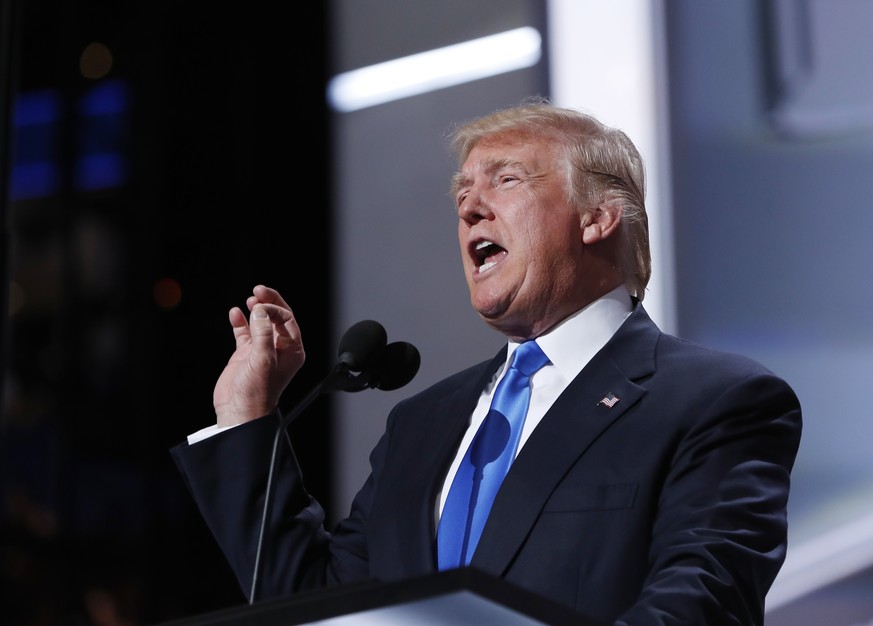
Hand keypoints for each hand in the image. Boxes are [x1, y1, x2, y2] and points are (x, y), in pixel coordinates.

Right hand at [212, 285, 304, 426]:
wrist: (239, 412)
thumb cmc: (257, 392)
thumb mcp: (263, 360)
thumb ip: (263, 333)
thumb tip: (260, 310)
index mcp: (292, 350)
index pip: (287, 320)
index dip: (274, 309)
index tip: (259, 306)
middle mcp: (279, 348)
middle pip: (276, 317)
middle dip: (268, 302)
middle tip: (258, 290)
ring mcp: (261, 350)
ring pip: (261, 322)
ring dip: (256, 309)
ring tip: (249, 300)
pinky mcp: (245, 354)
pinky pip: (244, 332)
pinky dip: (240, 321)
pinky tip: (234, 313)